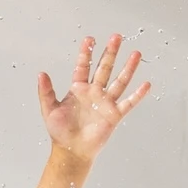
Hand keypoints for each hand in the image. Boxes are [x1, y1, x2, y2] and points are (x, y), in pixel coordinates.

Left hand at [38, 34, 149, 164]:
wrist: (71, 150)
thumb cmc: (59, 131)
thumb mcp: (49, 109)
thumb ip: (45, 91)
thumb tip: (41, 74)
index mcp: (78, 89)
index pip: (83, 66)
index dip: (86, 53)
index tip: (90, 39)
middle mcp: (94, 92)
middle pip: (104, 68)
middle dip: (110, 52)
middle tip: (116, 37)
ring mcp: (106, 102)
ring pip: (119, 81)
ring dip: (128, 68)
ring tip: (136, 53)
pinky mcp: (114, 115)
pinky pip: (128, 102)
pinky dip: (138, 94)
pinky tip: (146, 84)